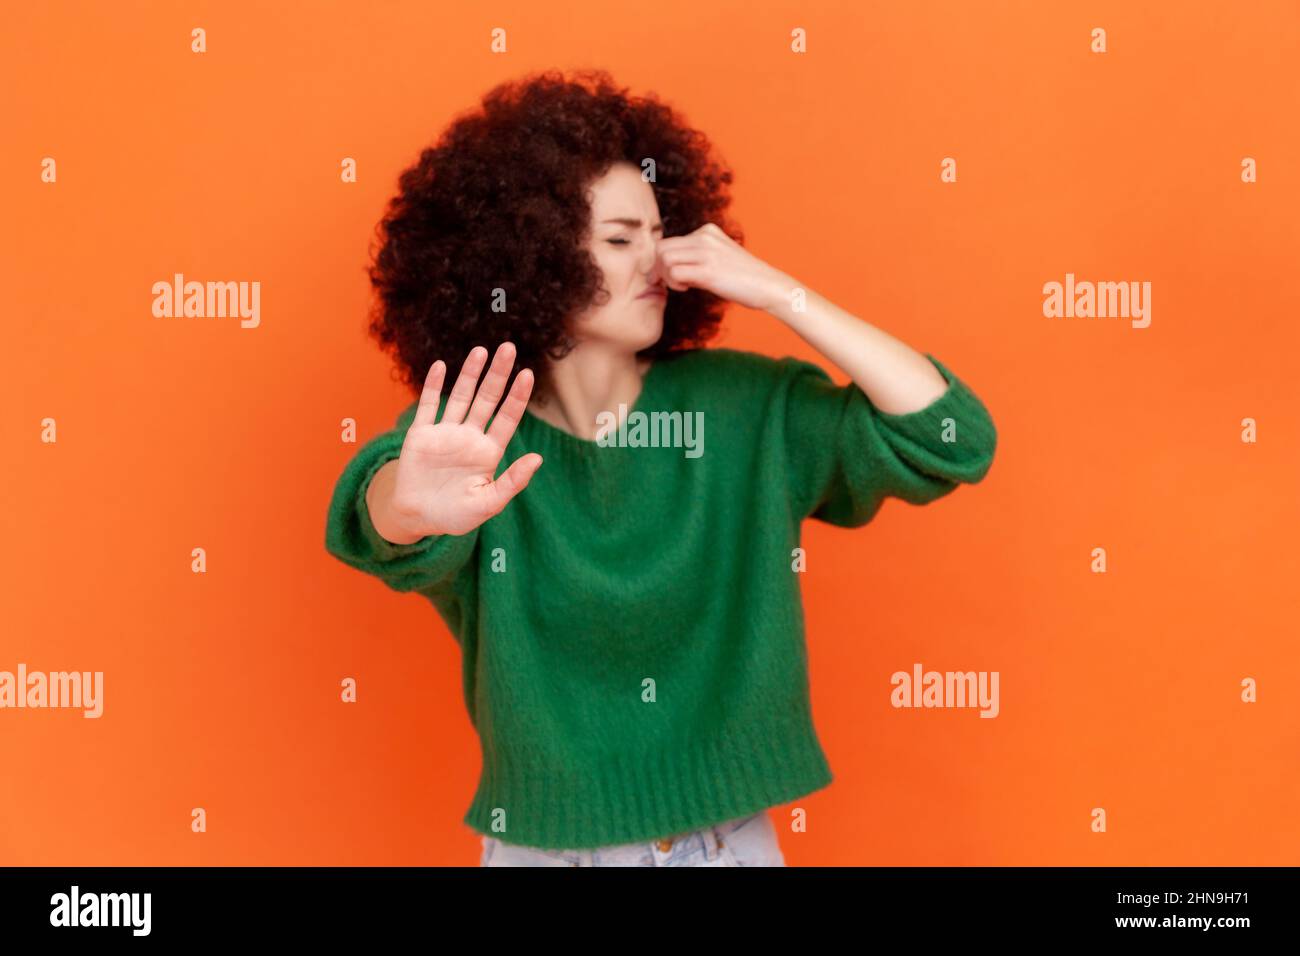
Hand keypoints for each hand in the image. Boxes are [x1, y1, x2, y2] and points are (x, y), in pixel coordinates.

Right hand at [389, 342, 541, 536]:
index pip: (507, 418)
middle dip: (498, 374)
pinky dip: (433, 386)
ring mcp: (445, 434)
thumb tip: (537, 459)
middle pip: (487, 399)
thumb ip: (512, 482)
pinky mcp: (421, 435)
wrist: (417, 518)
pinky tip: (441, 366)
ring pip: (461, 397)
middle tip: (508, 347)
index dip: (517, 396)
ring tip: (481, 350)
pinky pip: (428, 406)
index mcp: (488, 452)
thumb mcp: (488, 503)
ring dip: (470, 374)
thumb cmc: (456, 515)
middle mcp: (469, 437)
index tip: (527, 374)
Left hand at [653, 222, 795, 312]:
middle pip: (661, 247)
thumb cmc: (744, 279)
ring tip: (681, 286)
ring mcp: (706, 252)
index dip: (662, 261)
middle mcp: (704, 237)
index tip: (669, 276)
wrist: (769, 286)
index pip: (669, 241)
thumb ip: (696, 258)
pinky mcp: (708, 270)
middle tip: (667, 283)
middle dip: (658, 268)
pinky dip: (674, 284)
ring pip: (664, 258)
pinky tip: (687, 289)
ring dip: (666, 276)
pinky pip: (674, 272)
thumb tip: (670, 269)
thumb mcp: (718, 259)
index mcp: (707, 231)